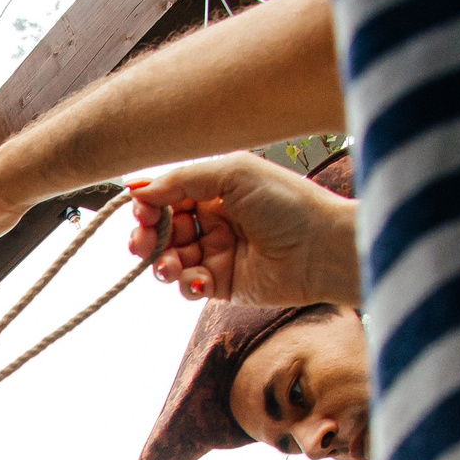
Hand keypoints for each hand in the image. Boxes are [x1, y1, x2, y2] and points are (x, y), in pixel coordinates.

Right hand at [128, 154, 361, 307]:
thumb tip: (136, 189)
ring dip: (163, 264)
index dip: (150, 205)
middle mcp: (215, 221)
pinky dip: (186, 285)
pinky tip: (199, 281)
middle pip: (164, 230)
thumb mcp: (233, 173)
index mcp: (217, 191)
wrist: (322, 249)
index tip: (141, 212)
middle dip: (147, 237)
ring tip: (170, 267)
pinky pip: (189, 286)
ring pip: (171, 260)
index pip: (169, 196)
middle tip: (142, 245)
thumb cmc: (287, 203)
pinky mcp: (223, 284)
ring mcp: (218, 253)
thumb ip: (182, 179)